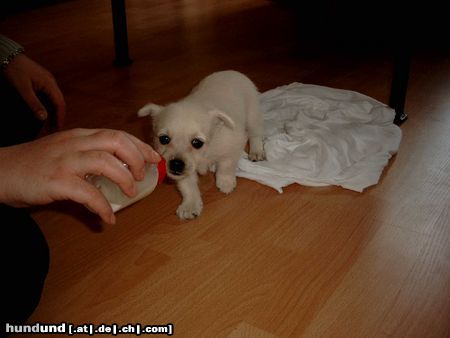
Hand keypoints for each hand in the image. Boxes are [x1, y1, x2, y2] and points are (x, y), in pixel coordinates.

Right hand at [0, 128, 159, 223]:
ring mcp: (65, 161)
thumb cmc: (33, 164)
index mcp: (79, 136)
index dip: (140, 146)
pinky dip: (102, 207)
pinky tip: (108, 218)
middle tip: (142, 175)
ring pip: (106, 162)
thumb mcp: (64, 152)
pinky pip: (88, 194)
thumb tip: (116, 174)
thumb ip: (88, 157)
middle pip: (116, 141)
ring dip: (124, 179)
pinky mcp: (56, 181)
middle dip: (137, 157)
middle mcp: (74, 143)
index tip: (154, 157)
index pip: (117, 134)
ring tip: (130, 193)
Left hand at [3, 53, 65, 128]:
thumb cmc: (14, 70)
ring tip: (49, 124)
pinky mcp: (41, 82)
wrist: (7, 56)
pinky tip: (44, 113)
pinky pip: (48, 96)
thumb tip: (43, 118)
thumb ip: (34, 103)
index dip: (60, 117)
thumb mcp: (23, 89)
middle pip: (59, 102)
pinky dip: (48, 106)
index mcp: (49, 83)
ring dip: (53, 112)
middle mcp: (51, 82)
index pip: (60, 103)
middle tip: (54, 130)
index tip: (58, 128)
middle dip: (57, 116)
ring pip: (53, 100)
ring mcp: (47, 81)